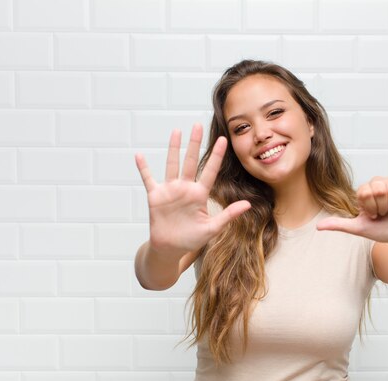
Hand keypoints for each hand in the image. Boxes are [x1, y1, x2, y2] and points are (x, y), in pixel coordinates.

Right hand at [134, 123, 250, 255]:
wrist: (171, 248)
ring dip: (173, 148)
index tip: (223, 140)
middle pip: (190, 161)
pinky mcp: (155, 196)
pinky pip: (148, 179)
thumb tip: (248, 204)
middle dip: (194, 144)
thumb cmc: (192, 239)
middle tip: (198, 125)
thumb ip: (229, 215)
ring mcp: (170, 190)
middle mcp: (185, 188)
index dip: (216, 156)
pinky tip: (139, 156)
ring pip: (172, 164)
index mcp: (200, 194)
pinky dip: (143, 168)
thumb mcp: (212, 228)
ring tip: (176, 131)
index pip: (210, 171)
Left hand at [316, 176, 387, 250]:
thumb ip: (339, 224)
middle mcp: (378, 182)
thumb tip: (318, 226)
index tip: (373, 215)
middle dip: (382, 207)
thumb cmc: (380, 230)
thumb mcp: (358, 228)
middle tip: (384, 212)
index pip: (365, 192)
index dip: (371, 208)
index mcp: (364, 190)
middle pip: (378, 189)